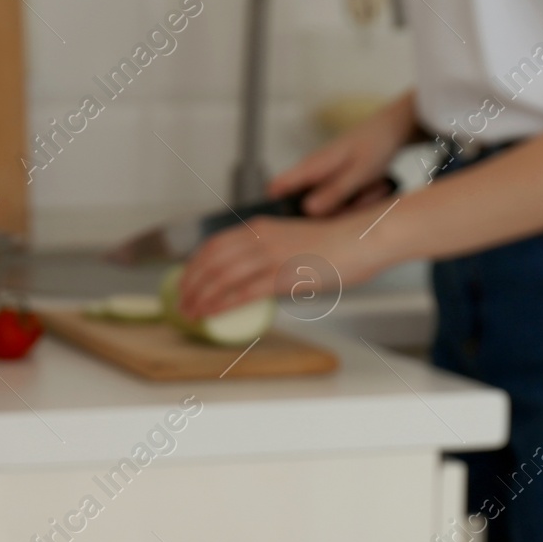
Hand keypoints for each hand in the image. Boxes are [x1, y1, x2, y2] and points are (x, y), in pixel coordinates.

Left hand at [177, 205, 399, 318]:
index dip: (194, 264)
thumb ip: (270, 253)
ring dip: (201, 295)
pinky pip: (244, 291)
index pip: (214, 244)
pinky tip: (211, 313)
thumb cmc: (335, 244)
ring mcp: (271, 256)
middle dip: (190, 282)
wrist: (361, 239)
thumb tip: (254, 276)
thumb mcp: (292, 241)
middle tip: (181, 301)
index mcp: (260, 228)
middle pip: (211, 260)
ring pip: (222, 276)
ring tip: (190, 312)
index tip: (185, 280)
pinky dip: (222, 303)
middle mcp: (260, 238)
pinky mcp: (284, 275)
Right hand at [269, 92, 417, 215]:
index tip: (289, 227)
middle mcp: (313, 172)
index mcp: (312, 166)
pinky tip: (370, 191)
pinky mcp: (336, 182)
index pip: (277, 187)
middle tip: (357, 204)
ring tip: (369, 191)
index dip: (275, 208)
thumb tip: (307, 210)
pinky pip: (341, 202)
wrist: (393, 128)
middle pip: (307, 207)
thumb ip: (334, 192)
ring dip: (349, 207)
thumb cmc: (375, 143)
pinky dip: (356, 202)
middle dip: (331, 215)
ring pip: (328, 208)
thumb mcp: (358, 172)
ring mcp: (325, 178)